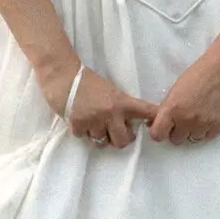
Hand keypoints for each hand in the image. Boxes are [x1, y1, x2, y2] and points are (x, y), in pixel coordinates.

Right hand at [40, 62, 157, 149]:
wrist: (63, 76)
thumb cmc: (87, 81)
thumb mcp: (110, 90)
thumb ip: (121, 105)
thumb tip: (131, 122)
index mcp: (121, 102)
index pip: (145, 112)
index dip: (154, 120)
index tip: (156, 126)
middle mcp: (110, 113)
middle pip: (123, 141)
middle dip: (120, 138)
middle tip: (117, 132)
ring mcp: (94, 121)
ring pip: (102, 143)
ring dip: (99, 136)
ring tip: (95, 125)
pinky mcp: (77, 125)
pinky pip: (84, 138)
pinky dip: (83, 132)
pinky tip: (81, 121)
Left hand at [147, 35, 219, 144]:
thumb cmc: (200, 72)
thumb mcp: (176, 89)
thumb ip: (167, 108)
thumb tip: (157, 121)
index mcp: (172, 108)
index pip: (157, 134)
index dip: (158, 132)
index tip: (163, 127)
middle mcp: (186, 119)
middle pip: (176, 139)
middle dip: (177, 131)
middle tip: (183, 118)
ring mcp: (204, 124)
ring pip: (193, 139)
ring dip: (193, 130)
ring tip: (198, 115)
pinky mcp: (219, 125)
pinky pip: (207, 137)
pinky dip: (206, 130)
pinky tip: (208, 116)